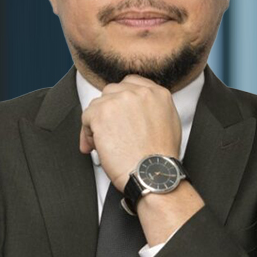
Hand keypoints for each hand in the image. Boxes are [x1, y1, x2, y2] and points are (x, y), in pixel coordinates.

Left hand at [79, 75, 181, 191]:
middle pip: (112, 92)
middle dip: (108, 111)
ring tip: (102, 142)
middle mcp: (139, 92)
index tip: (117, 112)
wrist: (152, 172)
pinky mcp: (101, 113)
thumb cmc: (160, 158)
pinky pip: (86, 117)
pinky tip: (95, 145)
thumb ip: (154, 109)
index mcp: (157, 94)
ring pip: (98, 104)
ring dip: (97, 122)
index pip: (131, 83)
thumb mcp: (170, 124)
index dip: (120, 99)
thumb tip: (138, 111)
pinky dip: (87, 132)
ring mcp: (119, 100)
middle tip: (109, 130)